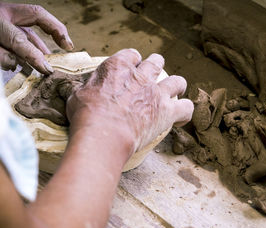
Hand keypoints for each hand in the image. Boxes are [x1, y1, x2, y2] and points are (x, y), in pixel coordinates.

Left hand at [0, 0, 73, 73]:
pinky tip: (37, 58)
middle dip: (56, 30)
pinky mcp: (3, 20)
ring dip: (44, 42)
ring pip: (30, 27)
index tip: (46, 69)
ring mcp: (3, 14)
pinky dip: (32, 45)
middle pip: (36, 15)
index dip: (34, 56)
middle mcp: (0, 10)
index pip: (18, 39)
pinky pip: (23, 32)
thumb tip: (17, 63)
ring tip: (53, 59)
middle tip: (69, 46)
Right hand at [66, 49, 193, 152]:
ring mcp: (156, 93)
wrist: (103, 134)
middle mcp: (140, 76)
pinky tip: (180, 117)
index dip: (132, 62)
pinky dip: (185, 112)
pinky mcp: (167, 112)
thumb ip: (89, 89)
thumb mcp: (78, 96)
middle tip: (150, 77)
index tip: (130, 70)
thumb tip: (85, 92)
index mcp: (118, 66)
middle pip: (156, 62)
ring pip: (177, 81)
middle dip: (155, 66)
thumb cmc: (86, 116)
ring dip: (176, 86)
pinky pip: (186, 107)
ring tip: (172, 93)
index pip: (131, 54)